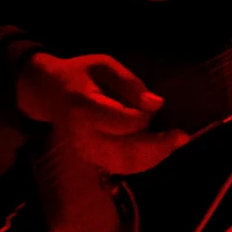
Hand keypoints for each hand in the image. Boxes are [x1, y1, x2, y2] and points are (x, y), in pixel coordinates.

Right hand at [14, 52, 190, 174]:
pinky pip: (121, 167)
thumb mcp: (103, 64)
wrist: (49, 93)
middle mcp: (83, 135)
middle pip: (126, 152)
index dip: (144, 117)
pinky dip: (142, 161)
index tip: (153, 106)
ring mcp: (85, 151)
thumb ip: (129, 83)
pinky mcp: (90, 158)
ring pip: (126, 165)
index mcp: (84, 107)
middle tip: (181, 136)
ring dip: (154, 156)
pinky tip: (156, 148)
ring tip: (172, 142)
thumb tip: (157, 105)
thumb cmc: (79, 74)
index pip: (122, 122)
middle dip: (158, 147)